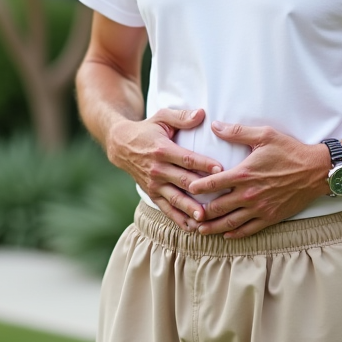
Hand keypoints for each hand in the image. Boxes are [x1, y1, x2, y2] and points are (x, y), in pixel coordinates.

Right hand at [107, 108, 222, 230]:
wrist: (121, 146)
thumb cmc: (148, 129)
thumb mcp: (162, 117)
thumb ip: (182, 116)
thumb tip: (202, 114)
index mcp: (162, 150)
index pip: (186, 158)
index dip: (203, 164)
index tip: (220, 168)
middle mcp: (158, 169)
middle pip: (183, 181)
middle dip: (202, 190)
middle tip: (220, 196)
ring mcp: (154, 184)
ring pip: (175, 198)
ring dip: (190, 209)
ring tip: (204, 218)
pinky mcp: (152, 194)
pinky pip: (166, 209)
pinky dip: (178, 219)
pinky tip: (192, 228)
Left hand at [187, 121, 330, 238]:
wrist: (316, 170)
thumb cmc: (290, 151)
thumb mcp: (264, 135)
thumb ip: (237, 132)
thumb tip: (215, 125)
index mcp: (244, 174)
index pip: (212, 183)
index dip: (197, 187)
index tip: (187, 188)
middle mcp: (248, 194)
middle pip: (217, 207)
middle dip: (200, 212)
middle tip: (187, 214)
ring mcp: (259, 208)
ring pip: (230, 222)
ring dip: (213, 227)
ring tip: (200, 230)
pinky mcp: (270, 217)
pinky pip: (248, 230)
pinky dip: (235, 233)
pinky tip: (226, 234)